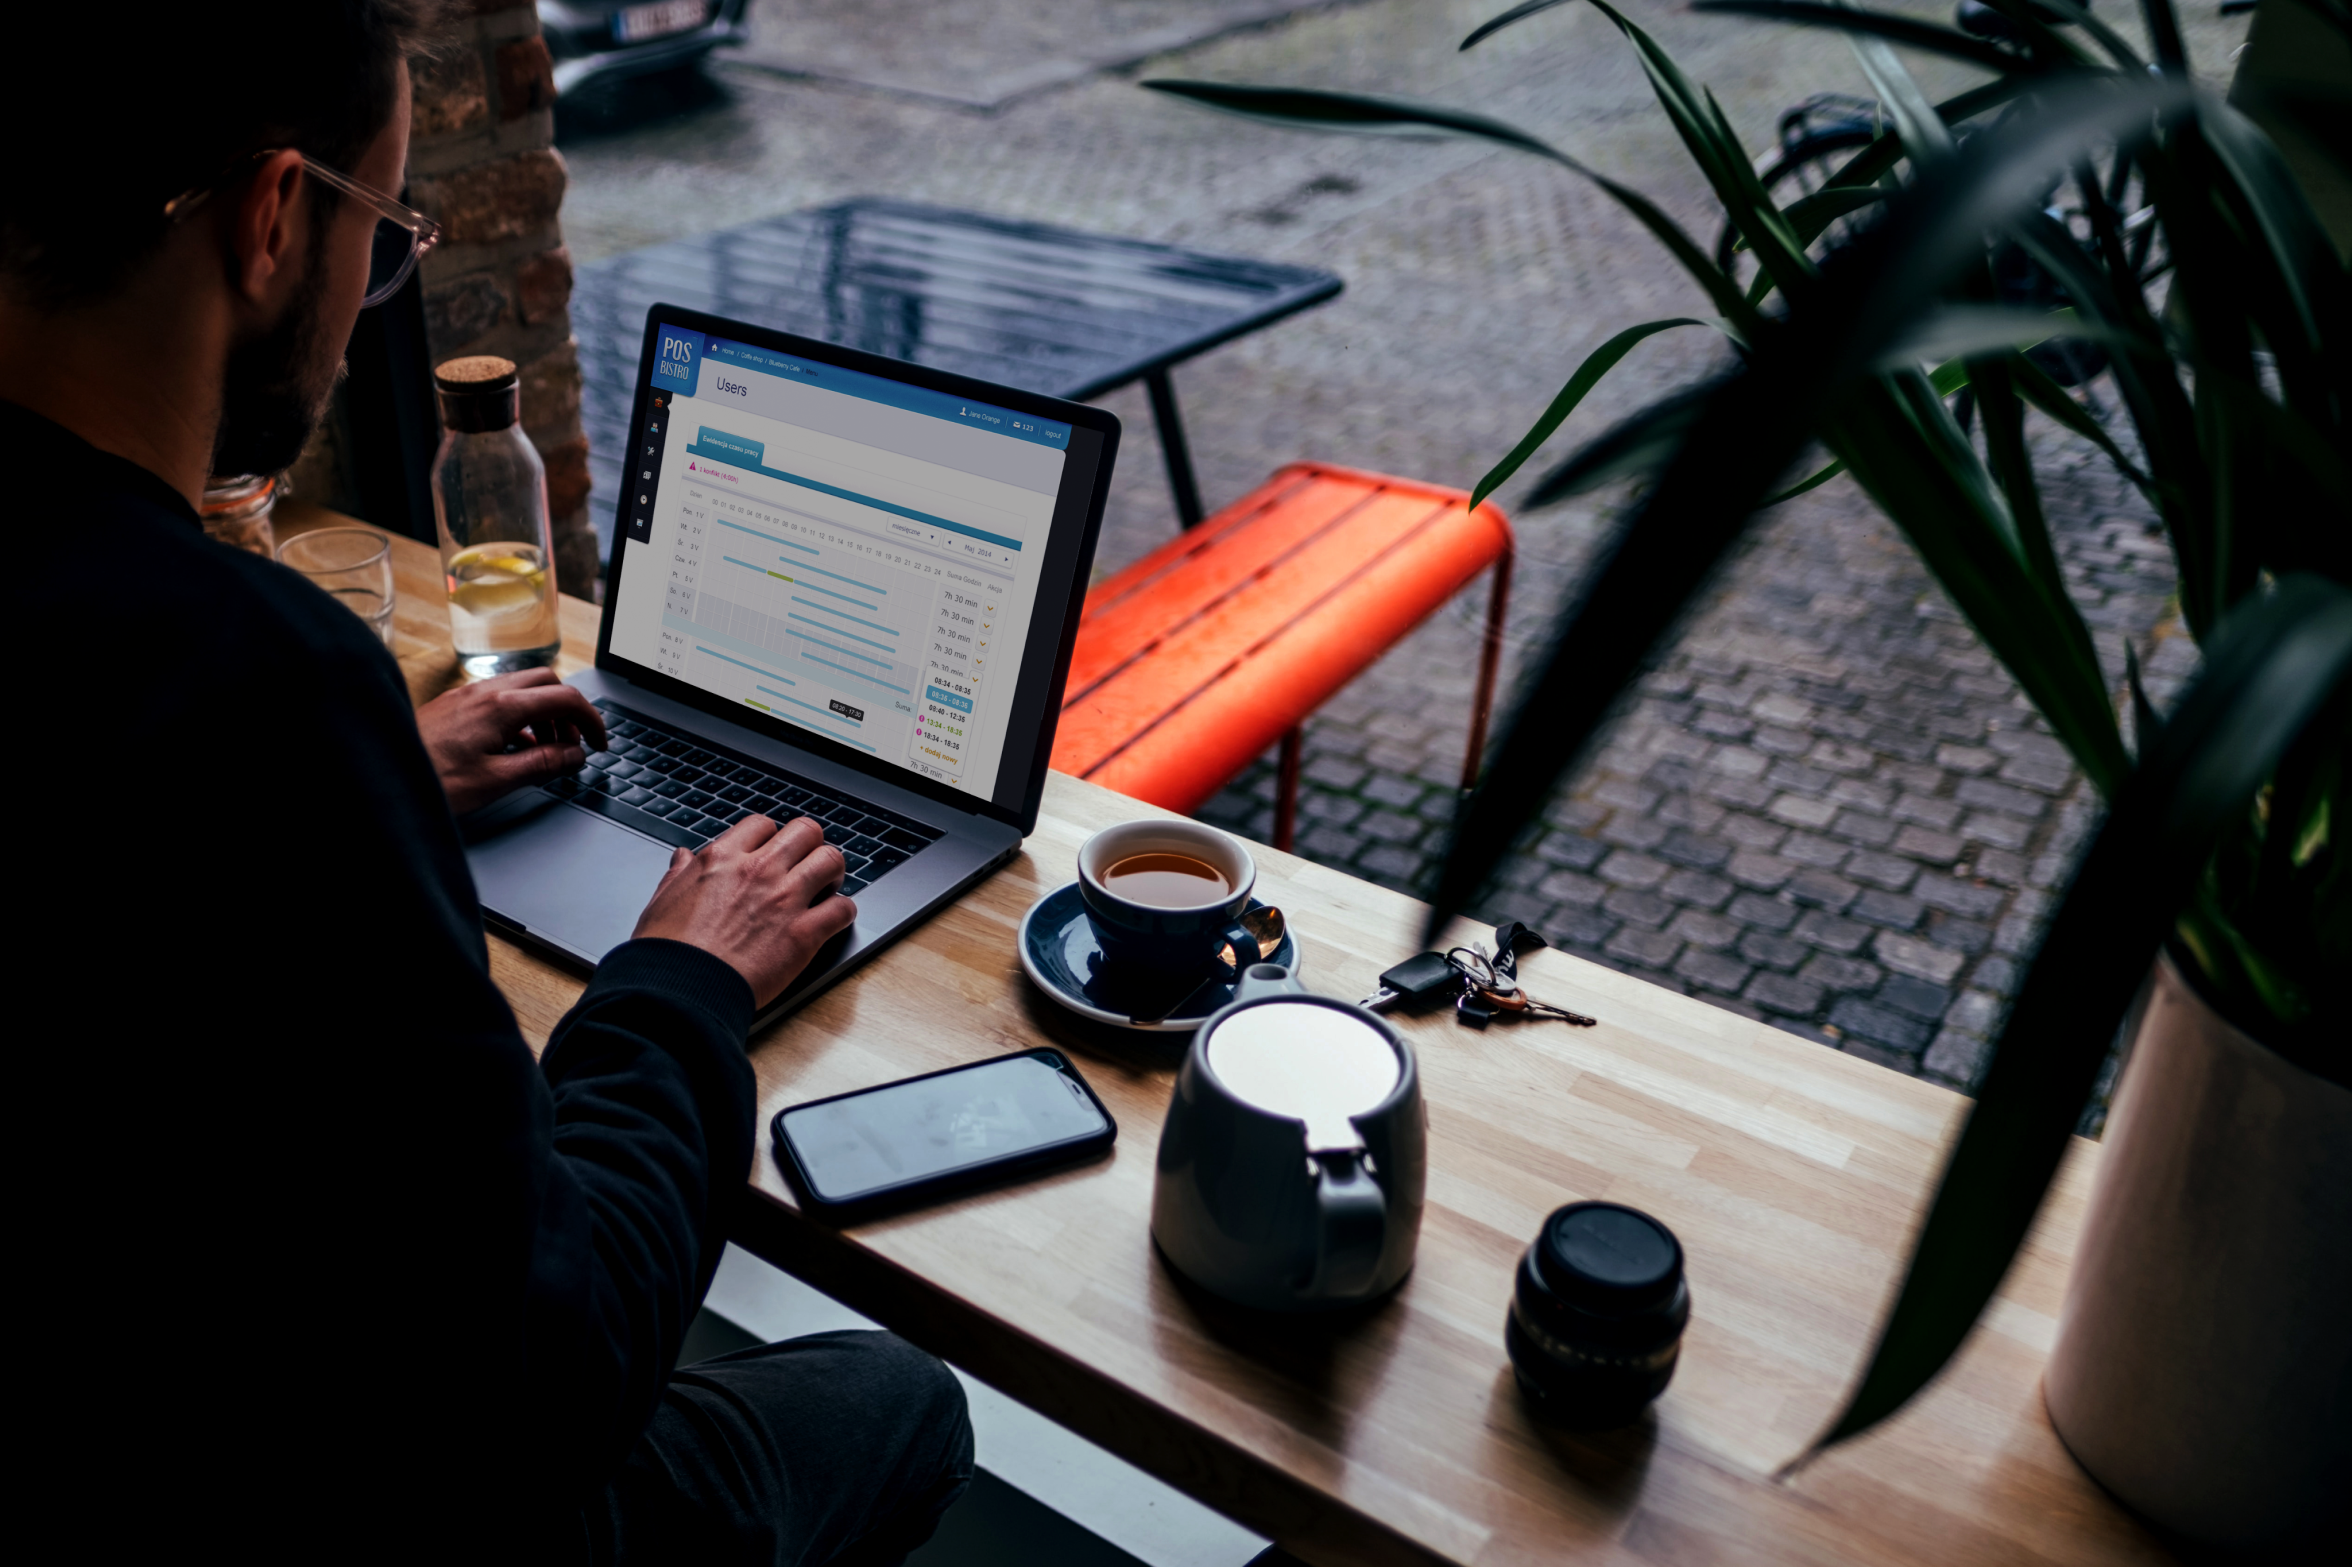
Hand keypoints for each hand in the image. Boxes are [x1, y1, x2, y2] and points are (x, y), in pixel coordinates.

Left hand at [417, 669, 606, 815]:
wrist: (377, 779)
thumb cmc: (430, 782)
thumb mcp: (496, 781)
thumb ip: (542, 764)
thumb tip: (575, 755)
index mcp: (500, 707)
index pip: (565, 699)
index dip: (591, 721)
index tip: (599, 743)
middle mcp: (483, 692)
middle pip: (546, 682)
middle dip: (567, 711)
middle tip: (572, 744)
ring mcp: (466, 696)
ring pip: (521, 689)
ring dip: (543, 715)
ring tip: (544, 752)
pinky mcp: (452, 706)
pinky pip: (498, 700)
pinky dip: (518, 718)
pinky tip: (513, 749)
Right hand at [632, 815, 856, 1007]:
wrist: (680, 989)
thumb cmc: (667, 951)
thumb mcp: (662, 900)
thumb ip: (679, 875)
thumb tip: (683, 858)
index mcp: (723, 858)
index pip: (762, 824)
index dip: (772, 837)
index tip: (773, 852)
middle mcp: (758, 870)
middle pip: (806, 831)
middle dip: (810, 845)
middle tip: (808, 864)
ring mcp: (784, 899)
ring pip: (831, 860)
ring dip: (833, 872)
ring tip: (827, 886)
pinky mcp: (803, 934)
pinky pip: (843, 908)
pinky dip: (844, 912)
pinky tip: (833, 920)